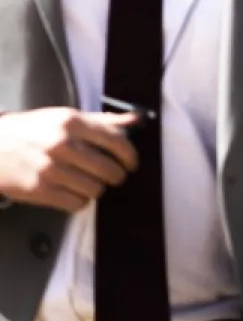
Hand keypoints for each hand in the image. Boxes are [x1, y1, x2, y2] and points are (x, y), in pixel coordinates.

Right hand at [0, 108, 137, 211]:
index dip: (130, 155)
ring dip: (97, 189)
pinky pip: (76, 203)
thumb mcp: (64, 117)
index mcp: (72, 122)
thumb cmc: (29, 130)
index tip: (131, 163)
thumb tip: (134, 120)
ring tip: (89, 183)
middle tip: (113, 176)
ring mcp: (50, 169)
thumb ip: (101, 120)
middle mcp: (62, 145)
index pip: (117, 140)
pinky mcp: (39, 190)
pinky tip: (74, 193)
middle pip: (109, 169)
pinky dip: (80, 201)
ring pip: (95, 189)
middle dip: (116, 175)